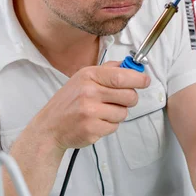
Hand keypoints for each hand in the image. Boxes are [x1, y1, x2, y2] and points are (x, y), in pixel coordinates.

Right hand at [31, 61, 149, 150]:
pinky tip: (96, 122)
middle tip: (120, 99)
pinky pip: (115, 127)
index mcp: (89, 76)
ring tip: (102, 112)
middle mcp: (89, 92)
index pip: (122, 76)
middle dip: (130, 99)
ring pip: (124, 113)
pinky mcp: (92, 129)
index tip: (145, 81)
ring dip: (117, 113)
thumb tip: (133, 65)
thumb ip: (108, 70)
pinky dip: (109, 125)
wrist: (50, 126)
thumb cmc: (69, 101)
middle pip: (129, 95)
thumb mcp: (83, 78)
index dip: (138, 79)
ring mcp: (90, 112)